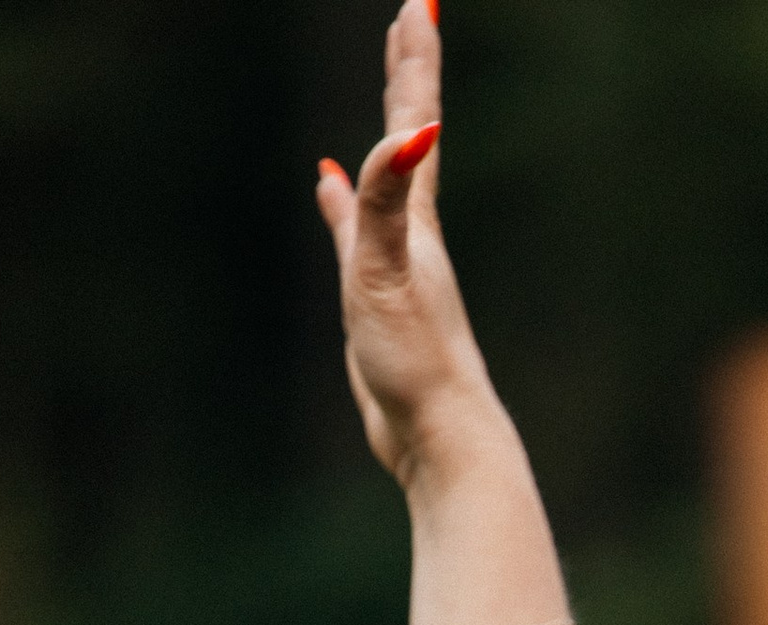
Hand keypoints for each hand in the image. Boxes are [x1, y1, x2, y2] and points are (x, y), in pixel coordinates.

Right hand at [315, 4, 497, 499]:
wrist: (436, 437)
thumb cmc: (416, 359)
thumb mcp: (388, 269)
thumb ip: (388, 200)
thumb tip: (418, 130)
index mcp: (417, 219)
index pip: (416, 120)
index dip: (415, 61)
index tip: (419, 2)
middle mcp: (414, 231)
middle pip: (411, 136)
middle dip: (408, 74)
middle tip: (411, 17)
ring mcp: (398, 263)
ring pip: (388, 179)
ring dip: (385, 130)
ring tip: (382, 99)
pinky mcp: (381, 299)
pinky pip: (357, 228)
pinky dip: (345, 200)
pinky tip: (331, 192)